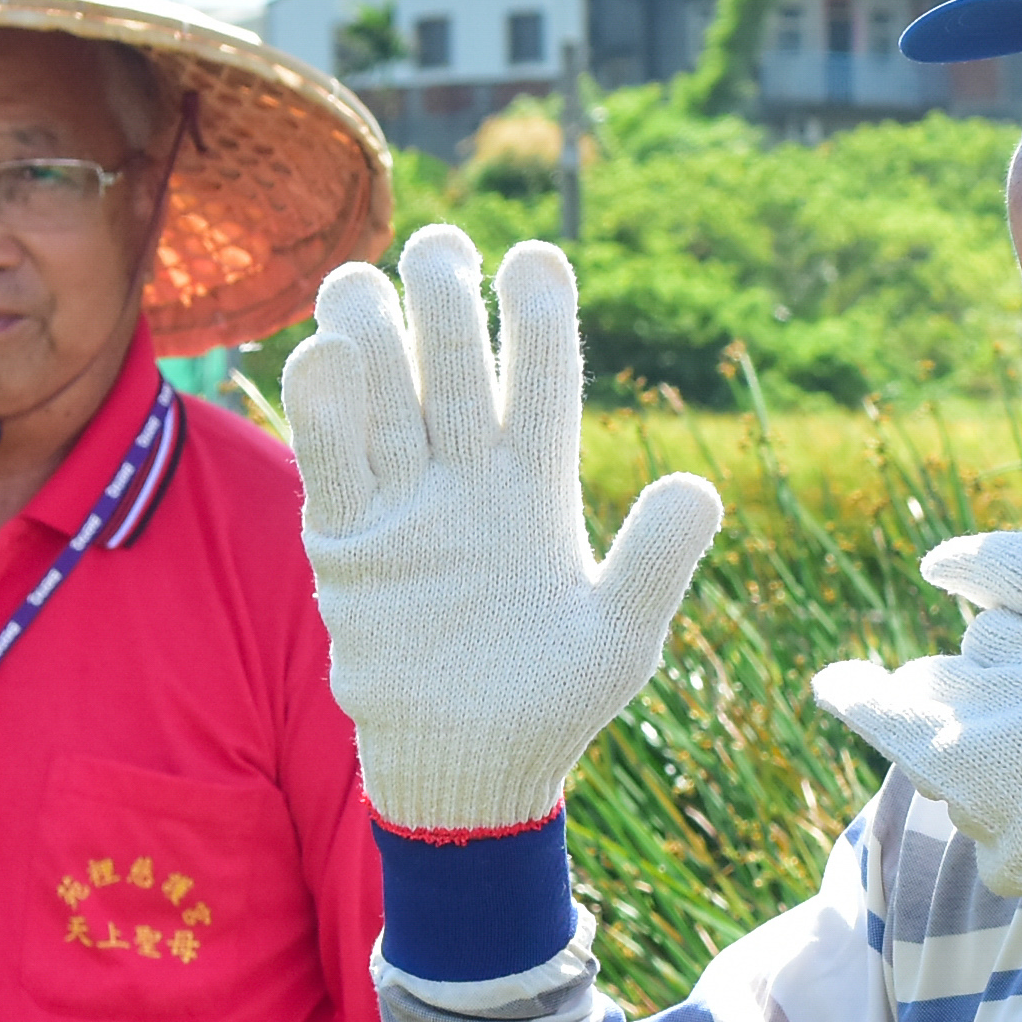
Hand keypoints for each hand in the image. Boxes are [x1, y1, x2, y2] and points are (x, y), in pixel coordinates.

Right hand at [288, 226, 722, 833]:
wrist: (470, 770)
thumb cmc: (554, 701)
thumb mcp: (621, 640)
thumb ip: (656, 564)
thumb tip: (700, 488)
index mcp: (538, 483)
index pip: (537, 378)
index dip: (536, 315)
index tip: (536, 261)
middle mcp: (466, 475)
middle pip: (448, 360)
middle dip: (442, 297)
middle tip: (443, 252)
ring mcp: (401, 504)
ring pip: (378, 391)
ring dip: (369, 331)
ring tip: (366, 288)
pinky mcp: (345, 545)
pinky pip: (327, 465)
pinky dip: (321, 412)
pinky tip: (326, 361)